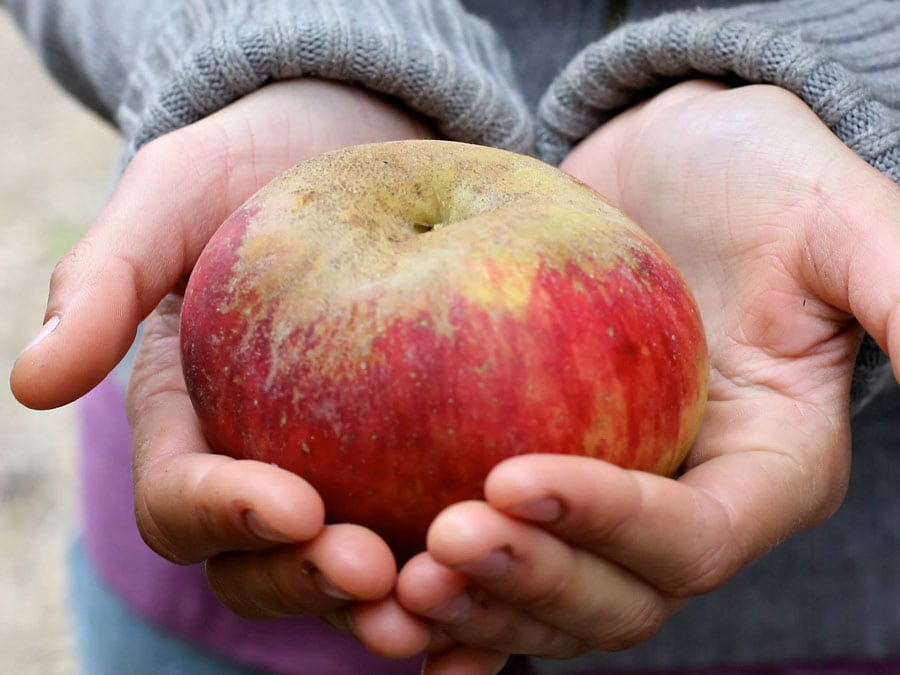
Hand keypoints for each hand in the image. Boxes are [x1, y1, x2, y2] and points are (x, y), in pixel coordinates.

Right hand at [10, 79, 436, 656]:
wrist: (353, 144)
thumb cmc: (256, 165)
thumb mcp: (174, 194)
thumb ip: (105, 278)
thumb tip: (33, 382)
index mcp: (192, 423)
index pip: (185, 501)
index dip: (229, 517)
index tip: (294, 506)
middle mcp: (264, 465)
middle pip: (268, 565)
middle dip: (313, 584)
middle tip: (379, 575)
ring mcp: (346, 471)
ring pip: (355, 571)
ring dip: (396, 601)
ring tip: (449, 597)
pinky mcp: (419, 459)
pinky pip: (437, 524)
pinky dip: (469, 562)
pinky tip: (523, 559)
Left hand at [394, 81, 899, 672]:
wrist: (663, 171)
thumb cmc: (754, 179)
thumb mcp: (831, 218)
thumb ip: (898, 290)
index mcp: (766, 472)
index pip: (695, 539)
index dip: (612, 528)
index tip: (512, 477)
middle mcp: (687, 508)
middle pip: (617, 596)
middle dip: (530, 584)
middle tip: (437, 547)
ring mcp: (613, 504)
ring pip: (549, 598)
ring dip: (474, 606)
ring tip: (393, 585)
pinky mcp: (546, 479)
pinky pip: (500, 561)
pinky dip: (451, 599)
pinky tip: (384, 606)